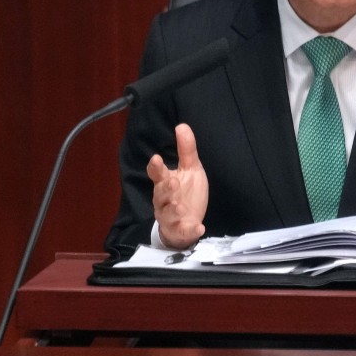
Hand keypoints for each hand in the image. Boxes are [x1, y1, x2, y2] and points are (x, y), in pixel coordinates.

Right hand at [148, 123, 207, 249]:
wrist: (186, 222)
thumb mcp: (190, 169)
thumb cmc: (186, 192)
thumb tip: (182, 125)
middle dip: (165, 189)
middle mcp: (164, 200)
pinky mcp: (180, 230)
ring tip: (180, 205)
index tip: (156, 158)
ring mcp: (170, 216)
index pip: (156, 174)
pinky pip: (183, 231)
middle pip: (160, 194)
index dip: (155, 167)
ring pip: (167, 213)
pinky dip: (191, 230)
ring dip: (173, 209)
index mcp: (165, 182)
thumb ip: (186, 150)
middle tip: (173, 182)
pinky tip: (199, 227)